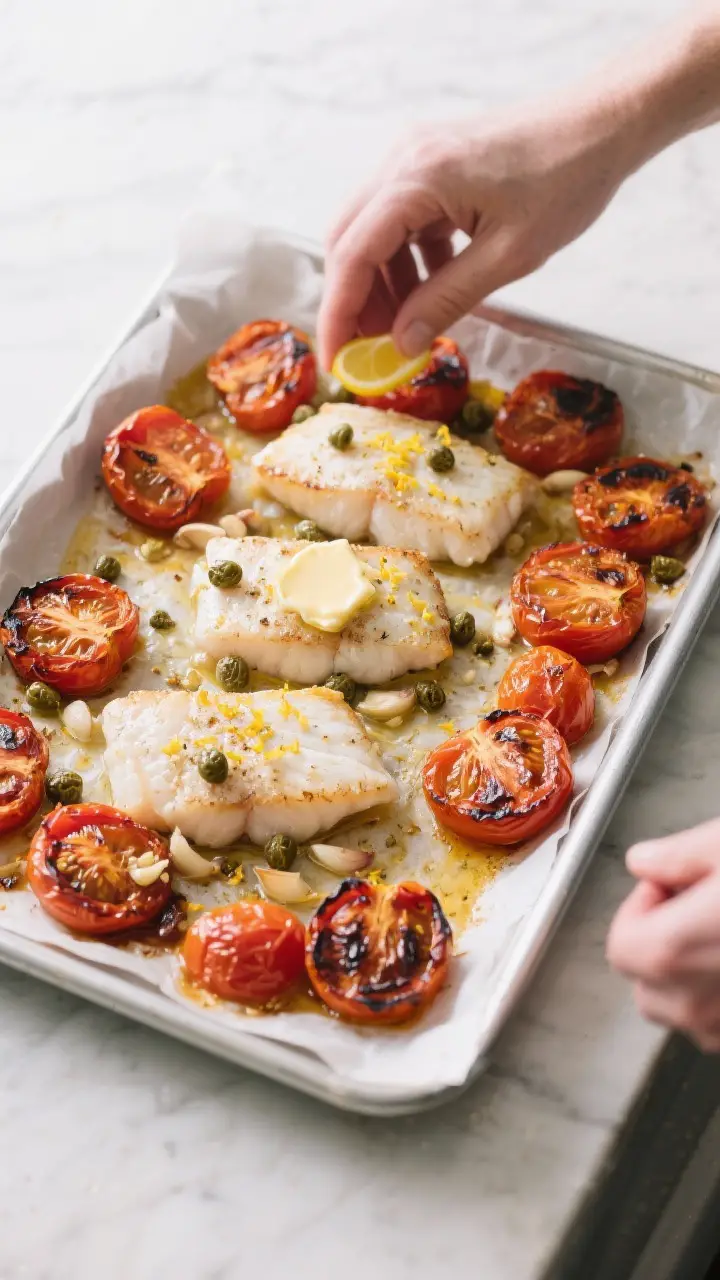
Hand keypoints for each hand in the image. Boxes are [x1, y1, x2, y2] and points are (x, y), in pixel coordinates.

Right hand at [317, 102, 635, 367]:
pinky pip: (399, 220)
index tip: (338, 362)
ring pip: (371, 232)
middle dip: (354, 302)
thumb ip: (447, 300)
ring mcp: (414, 157)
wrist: (601, 125)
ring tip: (407, 327)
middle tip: (369, 351)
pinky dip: (406, 261)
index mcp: (418, 178)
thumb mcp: (508, 256)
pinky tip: (432, 289)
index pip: (353, 255)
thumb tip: (401, 344)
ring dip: (382, 284)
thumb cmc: (566, 182)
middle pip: (348, 241)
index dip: (339, 314)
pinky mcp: (431, 164)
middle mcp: (404, 160)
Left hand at [607, 818, 719, 1051]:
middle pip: (647, 981)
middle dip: (666, 942)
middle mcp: (693, 1004)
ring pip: (685, 1007)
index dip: (642, 908)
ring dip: (695, 974)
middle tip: (701, 906)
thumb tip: (644, 861)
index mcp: (668, 951)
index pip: (621, 943)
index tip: (670, 887)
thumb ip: (676, 854)